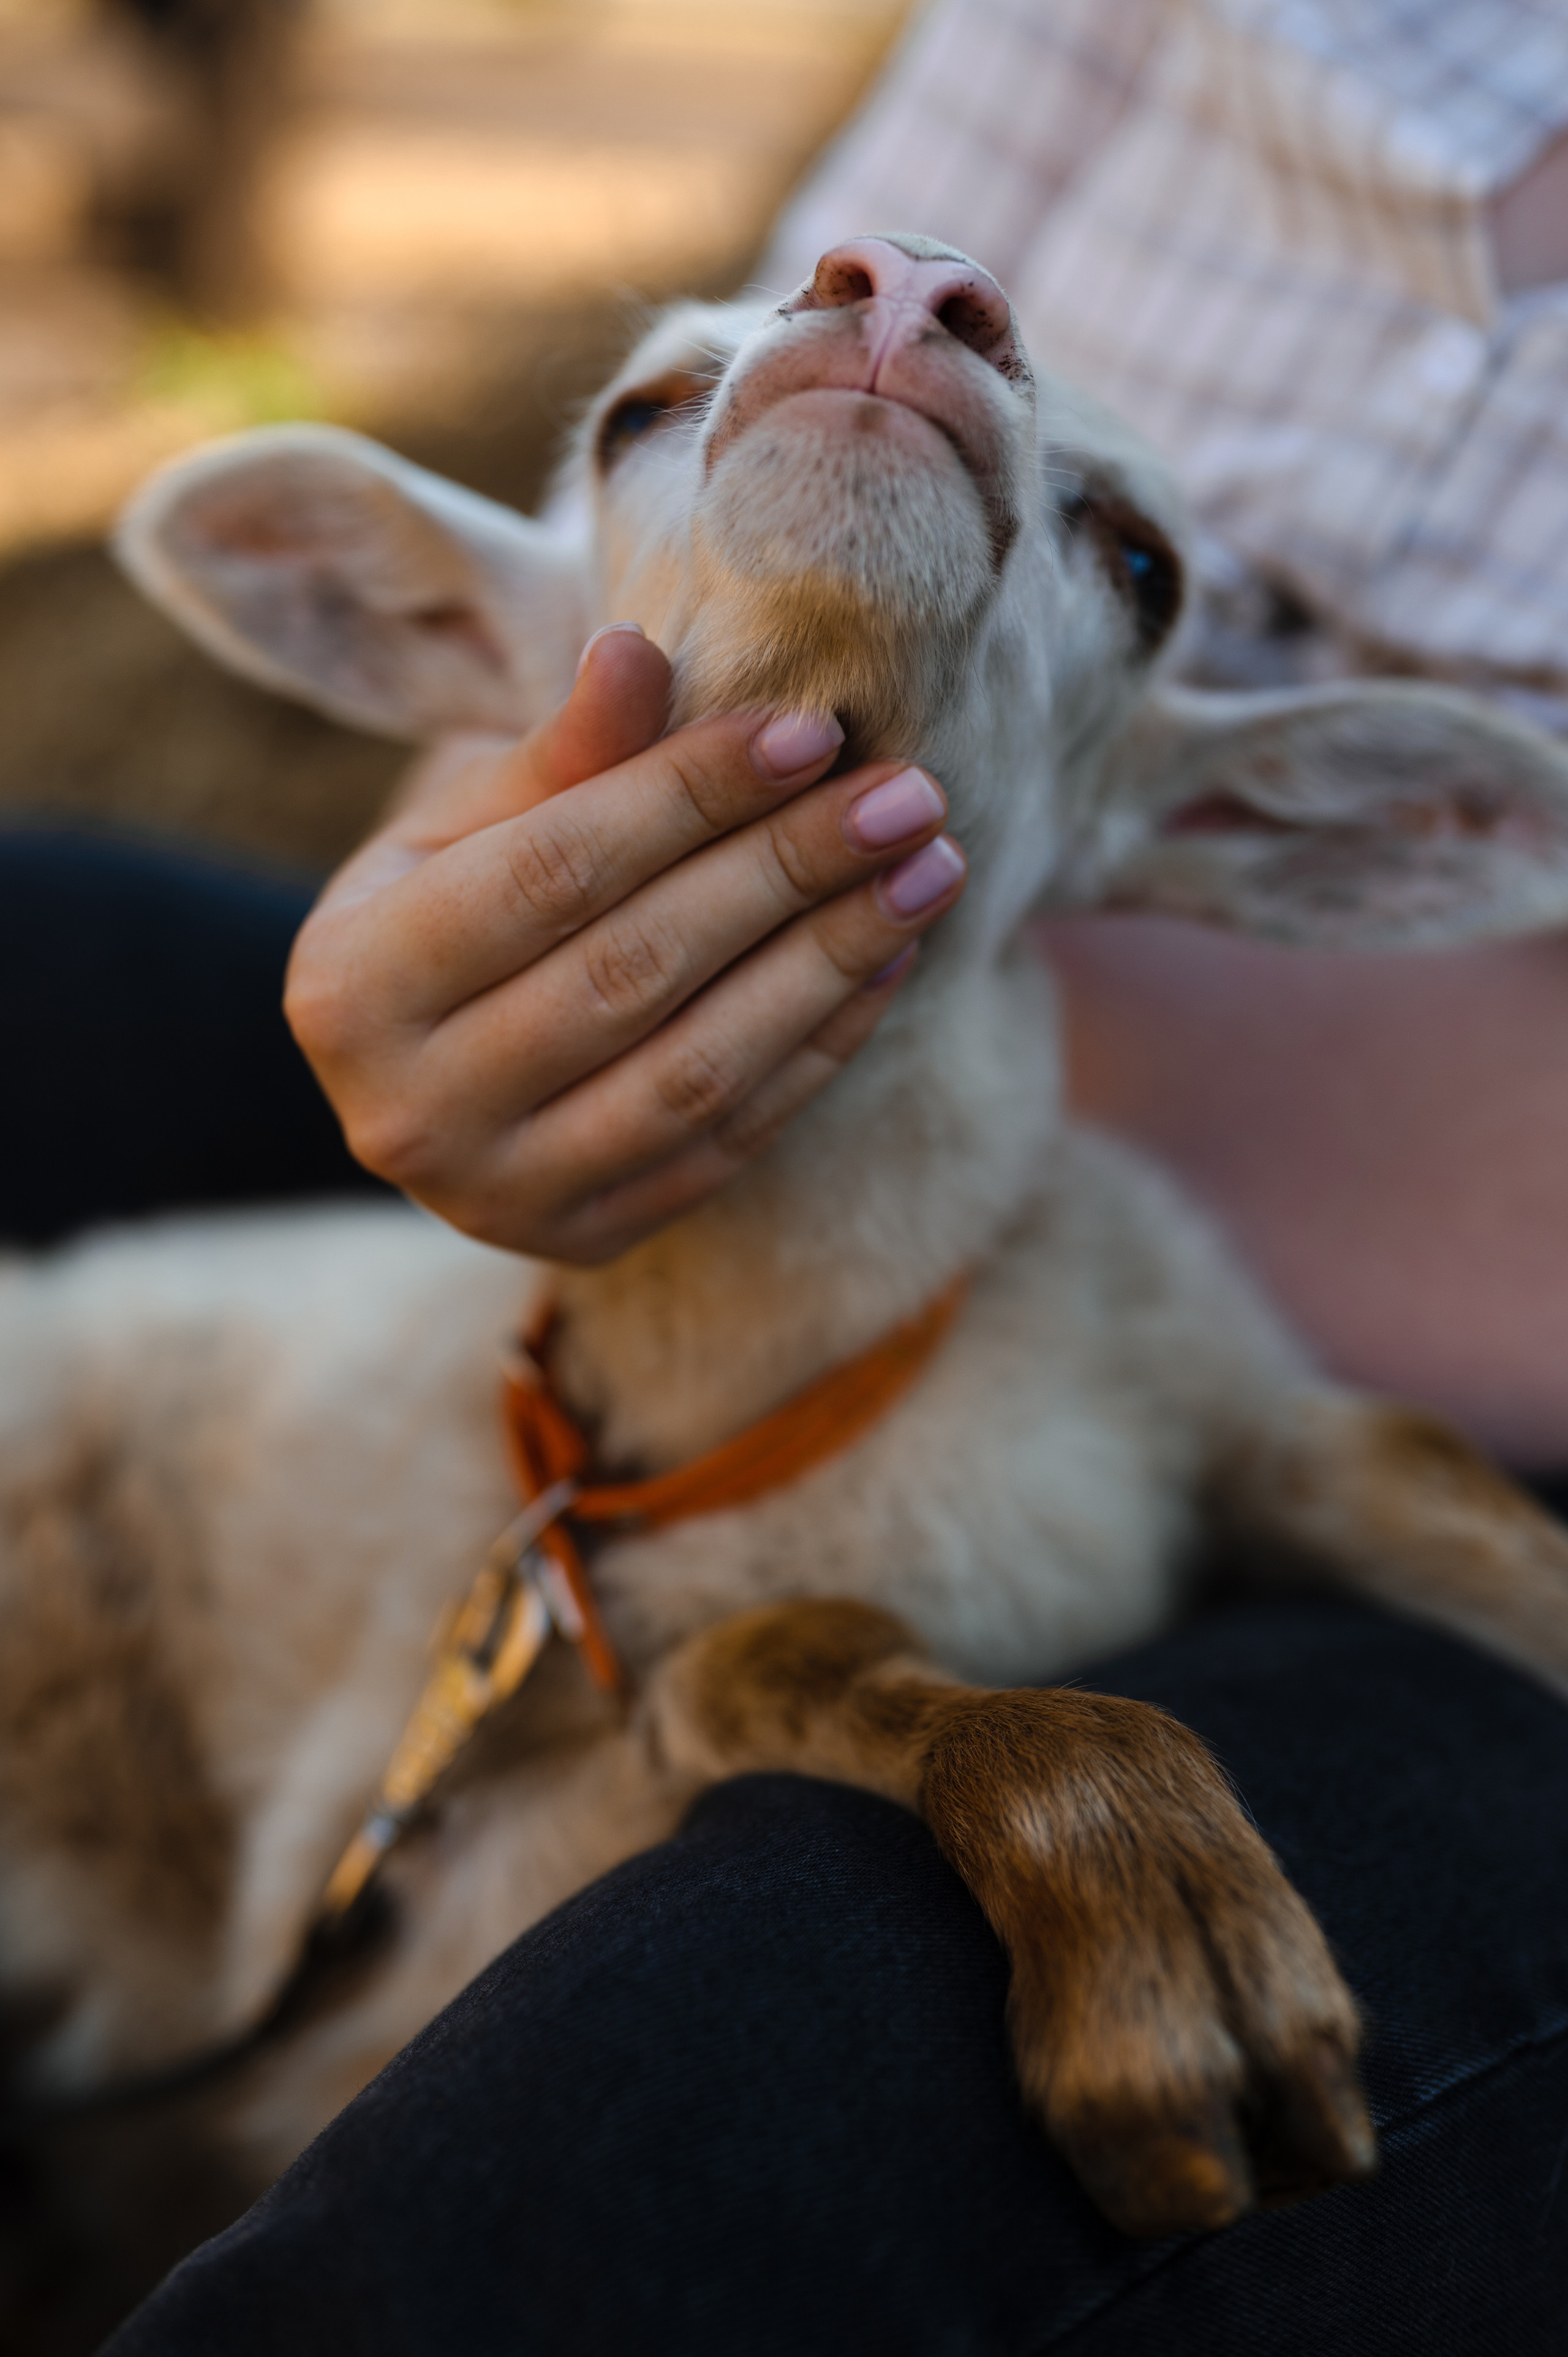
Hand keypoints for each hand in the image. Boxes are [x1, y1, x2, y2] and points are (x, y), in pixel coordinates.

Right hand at [284, 625, 965, 1261]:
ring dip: (828, 965)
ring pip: (695, 1071)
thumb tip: (635, 650)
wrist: (424, 1077)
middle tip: (907, 798)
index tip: (811, 733)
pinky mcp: (588, 1240)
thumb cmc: (449, 915)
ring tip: (928, 874)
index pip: (553, 872)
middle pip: (633, 972)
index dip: (688, 797)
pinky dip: (819, 1047)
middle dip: (784, 873)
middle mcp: (413, 1112)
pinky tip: (887, 961)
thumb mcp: (468, 828)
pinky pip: (730, 1140)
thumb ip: (560, 758)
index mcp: (352, 987)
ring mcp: (500, 1196)